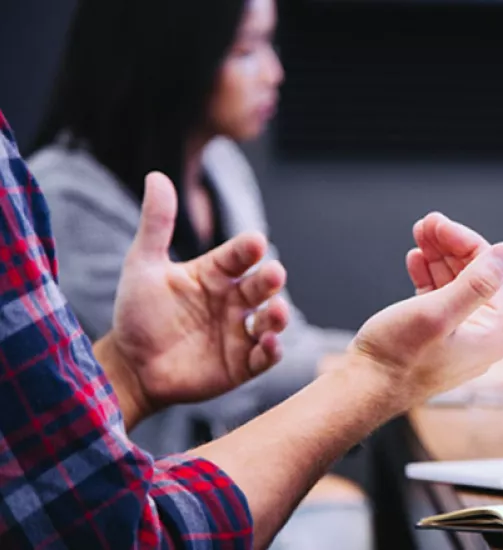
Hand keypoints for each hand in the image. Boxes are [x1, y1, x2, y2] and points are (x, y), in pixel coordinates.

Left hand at [100, 172, 290, 426]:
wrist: (130, 366)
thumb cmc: (138, 314)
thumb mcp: (143, 266)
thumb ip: (156, 224)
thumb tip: (156, 176)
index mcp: (216, 274)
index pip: (239, 255)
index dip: (247, 249)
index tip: (254, 242)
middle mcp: (234, 300)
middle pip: (261, 286)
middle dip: (270, 280)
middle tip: (274, 273)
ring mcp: (240, 332)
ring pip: (270, 320)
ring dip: (278, 315)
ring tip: (277, 312)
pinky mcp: (242, 364)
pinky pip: (264, 356)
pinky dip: (272, 350)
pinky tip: (269, 343)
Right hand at [345, 212, 502, 402]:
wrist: (363, 389)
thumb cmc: (397, 358)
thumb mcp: (438, 313)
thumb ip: (476, 283)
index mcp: (493, 333)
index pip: (493, 272)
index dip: (466, 242)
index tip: (438, 224)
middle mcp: (481, 336)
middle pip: (475, 275)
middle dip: (451, 246)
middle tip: (426, 223)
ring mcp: (459, 337)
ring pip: (455, 283)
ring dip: (438, 256)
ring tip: (419, 234)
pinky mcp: (436, 336)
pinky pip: (439, 297)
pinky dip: (428, 275)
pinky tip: (416, 259)